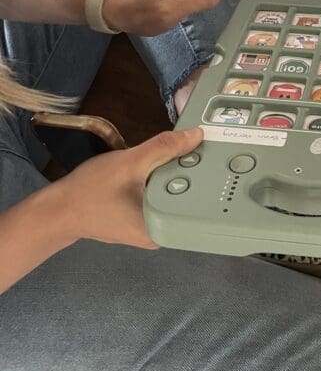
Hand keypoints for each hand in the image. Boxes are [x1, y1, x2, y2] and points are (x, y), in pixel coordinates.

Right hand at [53, 127, 202, 247]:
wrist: (59, 209)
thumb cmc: (92, 190)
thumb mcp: (131, 163)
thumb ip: (164, 148)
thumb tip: (196, 136)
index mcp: (160, 230)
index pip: (196, 201)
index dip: (206, 175)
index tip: (211, 154)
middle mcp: (159, 234)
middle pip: (187, 198)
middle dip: (190, 173)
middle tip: (198, 149)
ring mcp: (150, 228)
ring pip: (173, 196)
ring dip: (176, 175)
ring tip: (183, 154)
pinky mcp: (141, 220)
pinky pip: (161, 197)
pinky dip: (163, 180)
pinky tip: (163, 165)